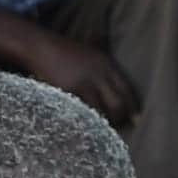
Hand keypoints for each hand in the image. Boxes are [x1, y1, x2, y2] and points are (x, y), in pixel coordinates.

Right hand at [0, 17, 127, 120]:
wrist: (40, 46)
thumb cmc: (65, 53)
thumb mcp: (91, 54)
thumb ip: (105, 70)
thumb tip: (117, 90)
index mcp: (106, 64)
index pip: (127, 89)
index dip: (133, 107)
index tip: (136, 119)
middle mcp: (98, 74)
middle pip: (117, 104)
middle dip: (119, 118)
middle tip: (117, 128)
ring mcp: (82, 84)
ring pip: (100, 112)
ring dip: (102, 124)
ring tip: (101, 132)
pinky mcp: (67, 92)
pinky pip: (81, 112)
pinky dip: (85, 122)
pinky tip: (84, 127)